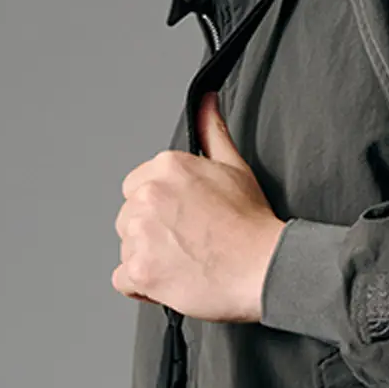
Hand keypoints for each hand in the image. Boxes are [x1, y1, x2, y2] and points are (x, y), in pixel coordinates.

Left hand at [113, 91, 286, 322]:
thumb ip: (212, 131)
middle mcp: (147, 196)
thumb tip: (206, 100)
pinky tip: (171, 280)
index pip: (135, 189)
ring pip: (126, 250)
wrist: (265, 267)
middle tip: (188, 245)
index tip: (183, 221)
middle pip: (127, 219)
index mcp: (165, 168)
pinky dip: (143, 286)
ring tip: (185, 263)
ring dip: (148, 260)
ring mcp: (141, 234)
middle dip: (151, 233)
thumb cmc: (253, 223)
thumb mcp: (235, 166)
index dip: (159, 209)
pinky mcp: (141, 270)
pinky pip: (123, 281)